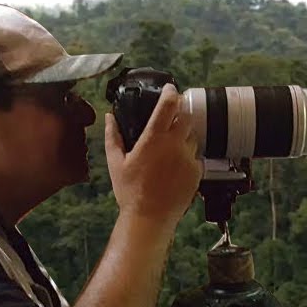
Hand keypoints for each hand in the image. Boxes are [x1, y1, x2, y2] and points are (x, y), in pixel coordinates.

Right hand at [104, 84, 200, 222]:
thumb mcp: (115, 162)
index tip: (171, 89)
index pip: (169, 105)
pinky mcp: (198, 171)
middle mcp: (175, 144)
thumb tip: (109, 117)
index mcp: (154, 138)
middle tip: (171, 116)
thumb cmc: (130, 191)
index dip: (171, 92)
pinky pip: (196, 156)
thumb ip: (112, 136)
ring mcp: (189, 157)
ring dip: (183, 135)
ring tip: (170, 146)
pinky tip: (174, 165)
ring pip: (192, 136)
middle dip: (180, 112)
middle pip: (186, 116)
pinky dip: (187, 155)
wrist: (150, 217)